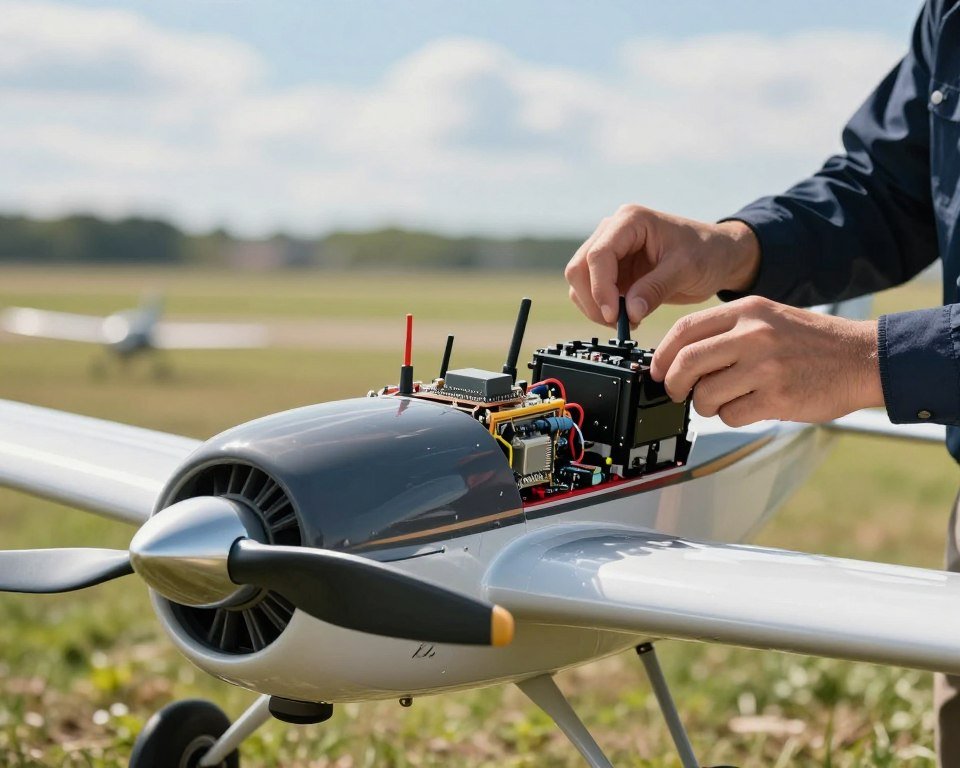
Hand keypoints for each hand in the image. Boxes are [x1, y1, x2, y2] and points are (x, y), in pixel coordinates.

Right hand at [564, 205, 760, 325]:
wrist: (718, 257)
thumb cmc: (707, 253)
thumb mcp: (686, 269)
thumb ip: (656, 289)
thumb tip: (630, 312)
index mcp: (630, 221)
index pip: (598, 255)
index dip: (600, 288)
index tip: (614, 315)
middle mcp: (612, 232)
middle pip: (579, 268)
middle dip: (593, 300)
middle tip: (618, 323)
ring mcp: (609, 251)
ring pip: (579, 282)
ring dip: (595, 307)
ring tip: (627, 321)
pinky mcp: (611, 271)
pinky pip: (591, 293)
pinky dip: (601, 309)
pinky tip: (627, 317)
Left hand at [650, 297, 882, 425]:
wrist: (863, 357)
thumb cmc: (811, 342)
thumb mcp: (767, 318)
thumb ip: (726, 331)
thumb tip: (678, 357)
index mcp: (747, 311)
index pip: (685, 330)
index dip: (662, 354)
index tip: (657, 370)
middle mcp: (753, 335)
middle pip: (686, 363)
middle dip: (673, 384)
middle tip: (677, 392)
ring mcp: (765, 366)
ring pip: (705, 394)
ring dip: (705, 405)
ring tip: (724, 399)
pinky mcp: (777, 397)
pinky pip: (731, 415)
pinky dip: (731, 416)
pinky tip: (749, 406)